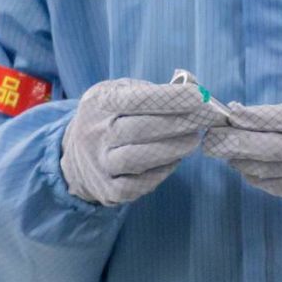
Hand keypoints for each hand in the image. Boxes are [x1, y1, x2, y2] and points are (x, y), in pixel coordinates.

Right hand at [60, 79, 226, 205]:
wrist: (75, 154)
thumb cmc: (110, 116)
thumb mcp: (121, 91)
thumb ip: (152, 91)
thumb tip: (194, 91)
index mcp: (99, 103)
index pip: (135, 100)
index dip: (169, 98)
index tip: (199, 97)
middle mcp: (94, 134)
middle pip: (138, 129)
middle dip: (179, 123)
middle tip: (206, 119)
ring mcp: (98, 165)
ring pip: (136, 159)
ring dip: (172, 149)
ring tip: (194, 140)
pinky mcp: (107, 190)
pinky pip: (136, 185)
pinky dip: (160, 173)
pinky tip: (175, 161)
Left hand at [205, 93, 281, 219]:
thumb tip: (247, 115)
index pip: (280, 119)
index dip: (251, 116)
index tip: (230, 112)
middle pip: (265, 149)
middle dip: (232, 143)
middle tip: (211, 138)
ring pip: (263, 171)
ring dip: (238, 161)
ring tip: (223, 150)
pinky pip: (273, 187)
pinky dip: (255, 176)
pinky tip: (246, 166)